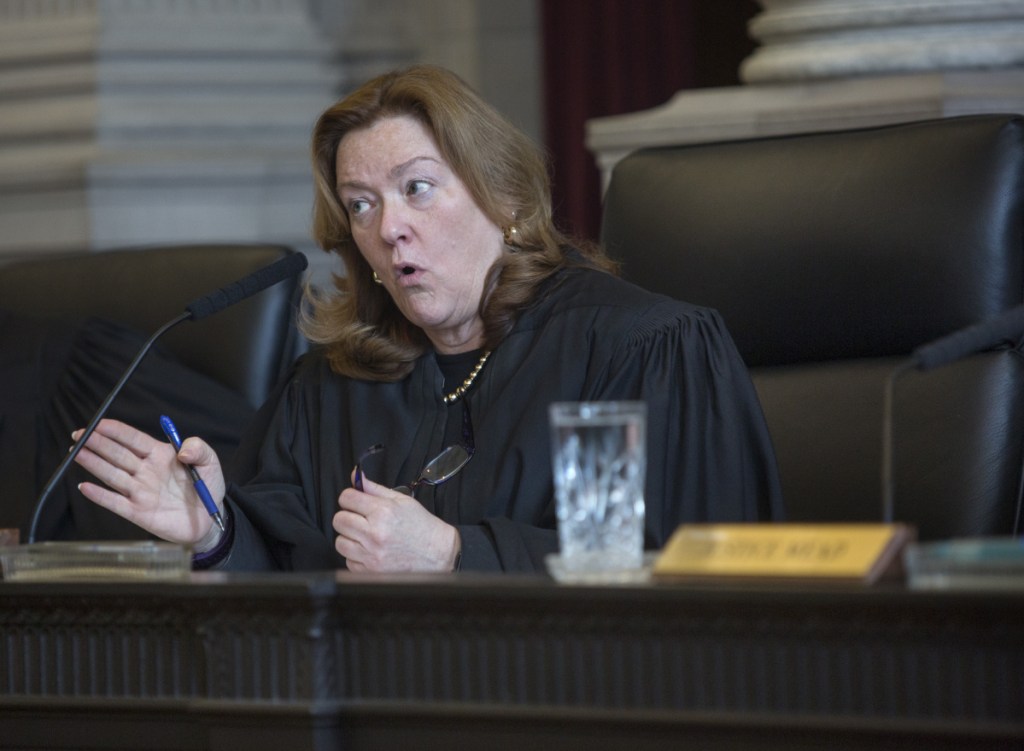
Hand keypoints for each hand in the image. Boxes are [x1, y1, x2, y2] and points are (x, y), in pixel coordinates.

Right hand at [72, 418, 224, 544]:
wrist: (209, 519)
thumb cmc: (208, 486)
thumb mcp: (210, 462)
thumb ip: (199, 449)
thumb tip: (183, 449)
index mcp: (160, 455)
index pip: (133, 439)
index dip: (116, 431)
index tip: (98, 424)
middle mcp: (146, 471)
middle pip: (117, 454)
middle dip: (98, 443)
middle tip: (79, 435)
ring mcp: (140, 491)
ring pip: (112, 475)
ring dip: (94, 463)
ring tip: (76, 452)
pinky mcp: (138, 512)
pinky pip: (115, 502)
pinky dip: (100, 496)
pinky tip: (85, 487)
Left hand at [334, 472, 459, 571]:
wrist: (438, 554)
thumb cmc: (421, 526)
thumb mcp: (402, 501)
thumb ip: (375, 488)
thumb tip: (355, 475)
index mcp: (383, 511)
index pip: (347, 498)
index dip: (350, 498)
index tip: (355, 502)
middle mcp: (375, 533)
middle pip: (339, 520)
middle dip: (348, 517)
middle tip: (360, 519)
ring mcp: (372, 554)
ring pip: (340, 542)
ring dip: (350, 538)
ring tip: (365, 537)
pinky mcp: (370, 571)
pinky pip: (348, 560)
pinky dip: (357, 556)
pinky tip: (371, 551)